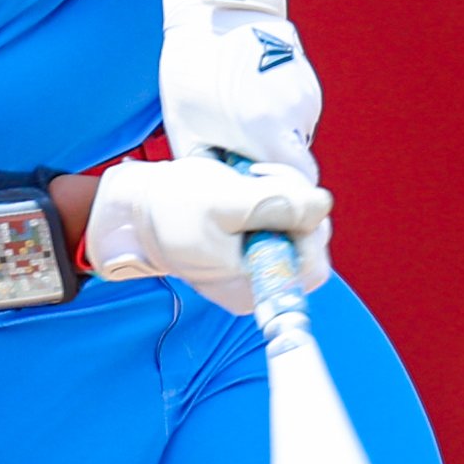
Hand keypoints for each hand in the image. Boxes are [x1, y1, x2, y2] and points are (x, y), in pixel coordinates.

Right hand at [85, 155, 332, 312]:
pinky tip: (251, 185)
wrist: (141, 207)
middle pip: (310, 247)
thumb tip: (322, 204)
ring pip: (301, 231)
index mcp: (249, 286)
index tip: (279, 192)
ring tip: (251, 178)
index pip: (311, 265)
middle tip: (262, 177)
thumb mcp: (224, 199)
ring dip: (287, 197)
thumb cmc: (173, 206)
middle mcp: (258, 285)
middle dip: (297, 205)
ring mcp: (257, 267)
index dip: (308, 226)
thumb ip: (274, 203)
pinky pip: (285, 225)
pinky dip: (276, 200)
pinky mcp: (255, 247)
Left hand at [159, 0, 320, 179]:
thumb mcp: (188, 127)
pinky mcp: (308, 82)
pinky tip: (253, 103)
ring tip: (241, 123)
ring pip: (297, 139)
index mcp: (265, 130)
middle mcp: (295, 114)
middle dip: (271, 169)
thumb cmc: (195, 68)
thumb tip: (219, 195)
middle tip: (239, 159)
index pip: (294, 186)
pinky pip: (298, 116)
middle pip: (295, 164)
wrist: (217, 7)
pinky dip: (280, 119)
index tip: (253, 192)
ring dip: (275, 142)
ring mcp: (306, 96)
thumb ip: (208, 167)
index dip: (276, 195)